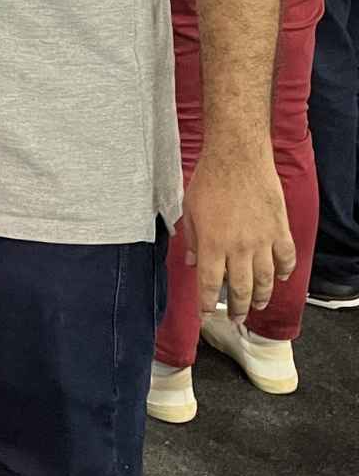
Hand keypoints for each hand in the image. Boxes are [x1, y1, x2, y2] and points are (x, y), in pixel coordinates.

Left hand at [182, 150, 296, 322]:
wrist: (237, 156)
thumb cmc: (209, 179)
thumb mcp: (190, 210)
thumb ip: (192, 239)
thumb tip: (191, 261)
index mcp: (213, 244)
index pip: (209, 285)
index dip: (207, 304)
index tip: (206, 315)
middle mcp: (238, 248)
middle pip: (241, 289)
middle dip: (238, 309)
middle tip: (236, 319)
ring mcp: (262, 241)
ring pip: (265, 280)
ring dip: (262, 297)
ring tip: (258, 305)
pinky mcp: (279, 230)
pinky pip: (286, 258)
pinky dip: (285, 271)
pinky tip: (281, 277)